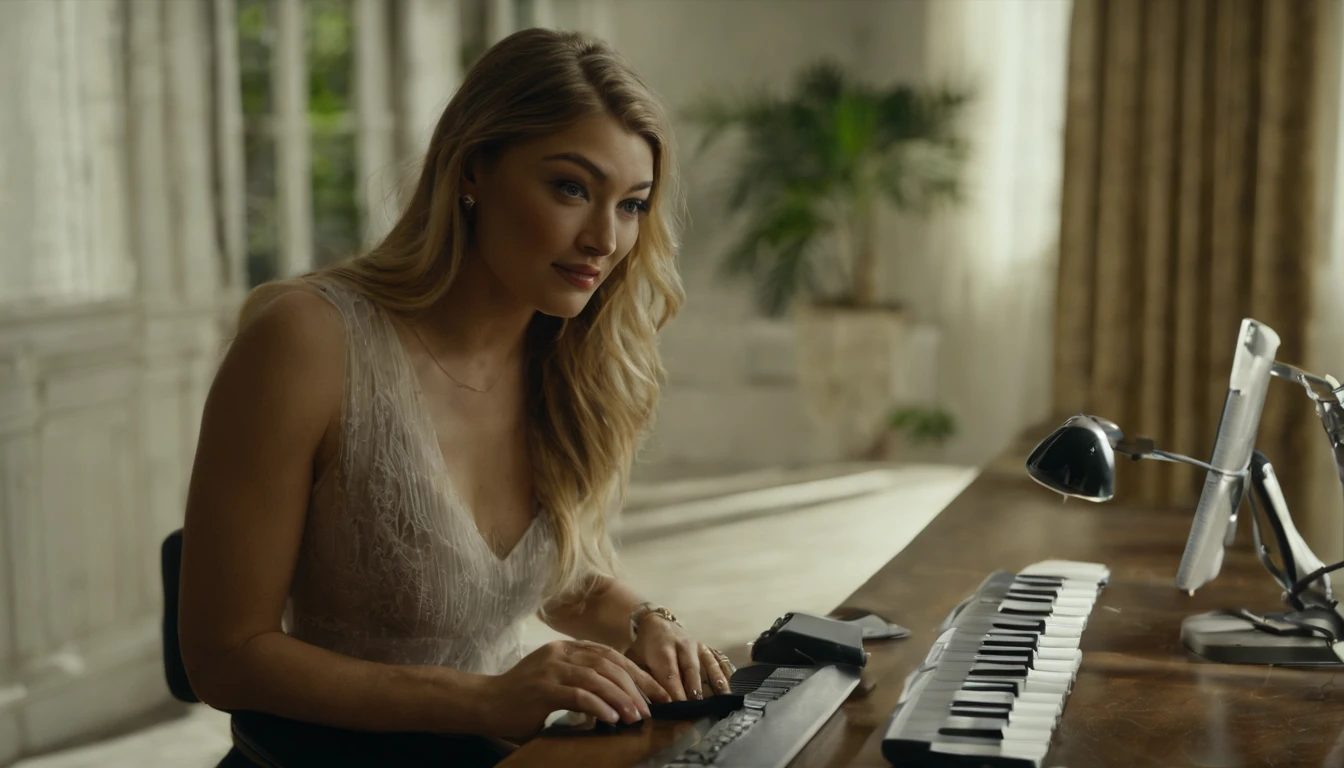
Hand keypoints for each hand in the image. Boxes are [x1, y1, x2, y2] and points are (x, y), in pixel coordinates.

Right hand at [481, 639, 670, 740]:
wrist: (484, 703)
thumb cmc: (520, 698)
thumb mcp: (554, 682)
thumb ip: (580, 683)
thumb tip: (616, 701)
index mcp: (565, 648)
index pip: (610, 655)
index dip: (636, 671)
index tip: (655, 690)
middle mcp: (560, 653)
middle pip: (608, 664)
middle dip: (635, 685)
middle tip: (651, 707)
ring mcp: (551, 669)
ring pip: (597, 678)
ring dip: (621, 698)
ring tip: (636, 716)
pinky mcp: (543, 689)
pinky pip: (578, 695)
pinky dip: (599, 706)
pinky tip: (612, 719)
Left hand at [626, 616, 735, 700]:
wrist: (654, 622)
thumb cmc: (643, 647)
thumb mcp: (635, 660)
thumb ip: (642, 678)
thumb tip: (649, 703)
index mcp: (661, 648)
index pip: (669, 672)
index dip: (675, 690)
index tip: (678, 707)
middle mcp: (682, 644)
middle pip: (690, 669)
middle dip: (694, 691)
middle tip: (698, 710)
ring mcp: (696, 645)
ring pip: (707, 663)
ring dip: (715, 682)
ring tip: (723, 698)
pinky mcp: (705, 647)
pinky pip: (717, 659)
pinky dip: (724, 672)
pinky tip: (731, 684)